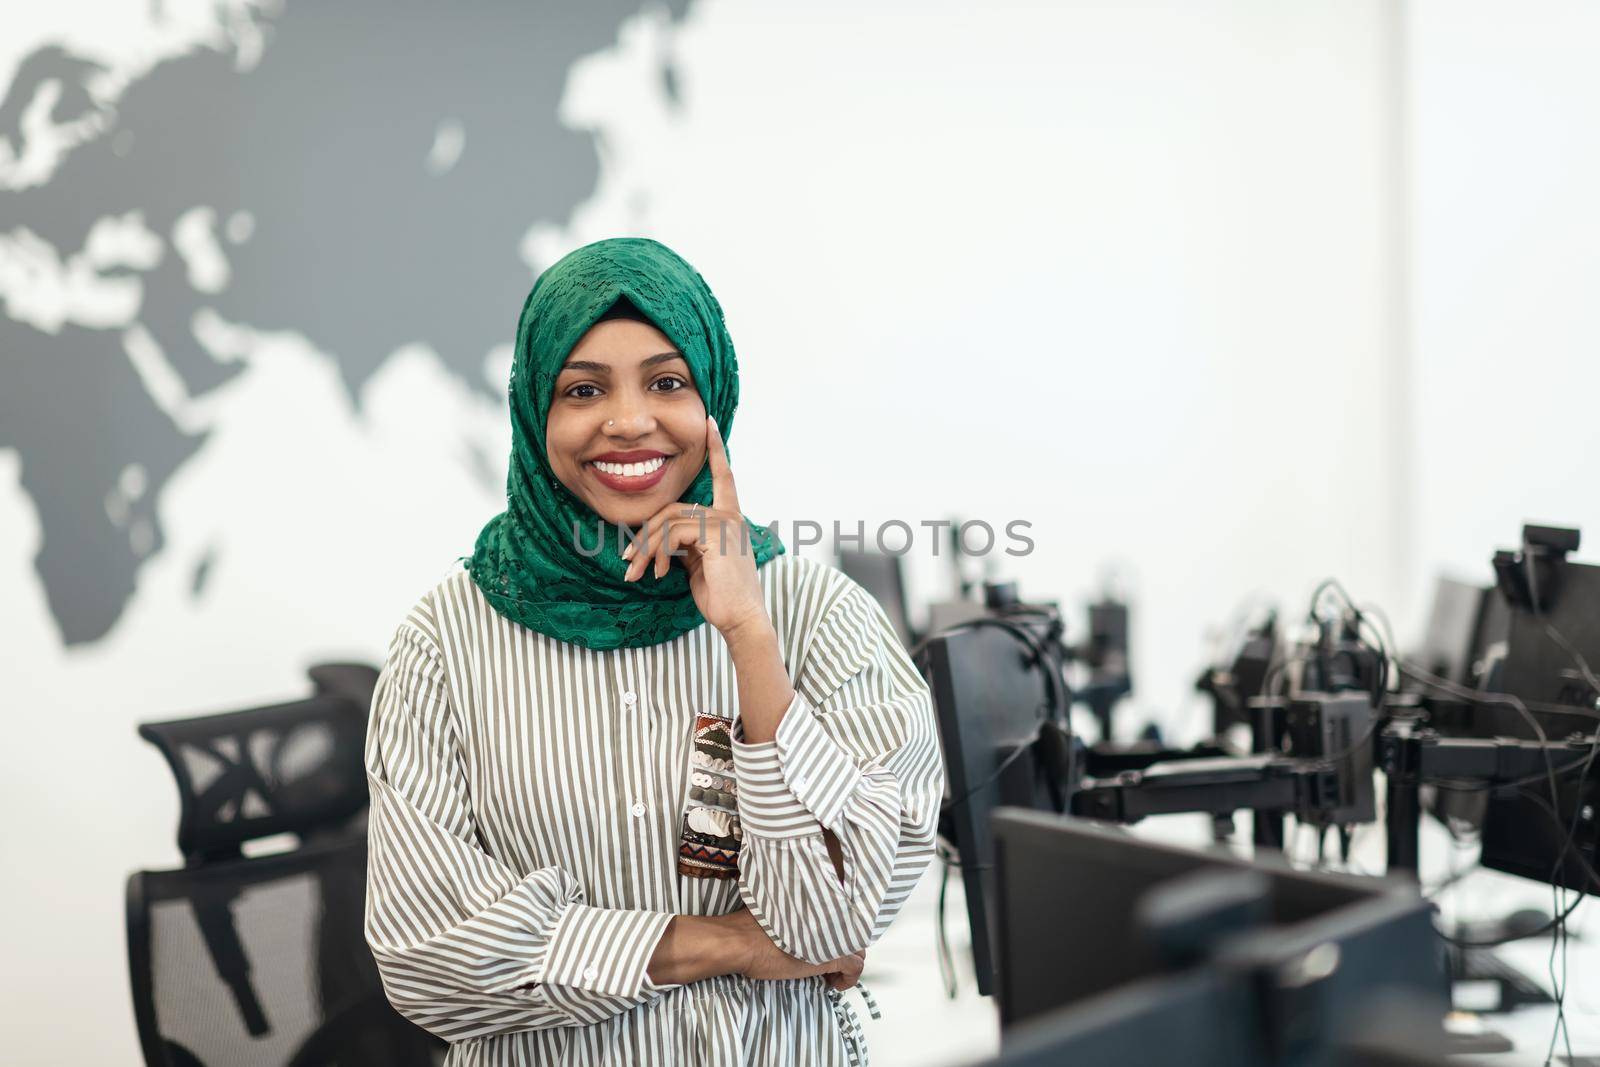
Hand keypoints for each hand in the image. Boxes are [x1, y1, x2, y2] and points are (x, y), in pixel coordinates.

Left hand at [622, 415, 767, 637]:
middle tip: (628, 559)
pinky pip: (673, 533)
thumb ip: (686, 542)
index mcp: (730, 517)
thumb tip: (662, 537)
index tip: (709, 423)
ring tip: (636, 572)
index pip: (724, 476)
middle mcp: (730, 514)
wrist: (741, 619)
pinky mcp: (716, 534)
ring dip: (645, 548)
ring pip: (668, 521)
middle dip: (645, 534)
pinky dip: (658, 553)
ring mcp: (724, 522)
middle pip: (673, 508)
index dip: (715, 449)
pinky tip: (659, 573)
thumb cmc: (721, 596)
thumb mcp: (700, 563)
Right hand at [721, 906, 864, 989]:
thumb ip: (795, 913)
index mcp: (816, 902)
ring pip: (857, 949)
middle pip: (851, 930)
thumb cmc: (750, 927)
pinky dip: (848, 979)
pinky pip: (855, 967)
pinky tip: (833, 984)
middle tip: (828, 960)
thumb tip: (793, 919)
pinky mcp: (833, 957)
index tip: (825, 944)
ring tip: (829, 974)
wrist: (742, 941)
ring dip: (846, 963)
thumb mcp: (777, 913)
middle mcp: (829, 914)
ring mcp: (832, 936)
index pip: (842, 914)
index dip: (837, 932)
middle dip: (844, 947)